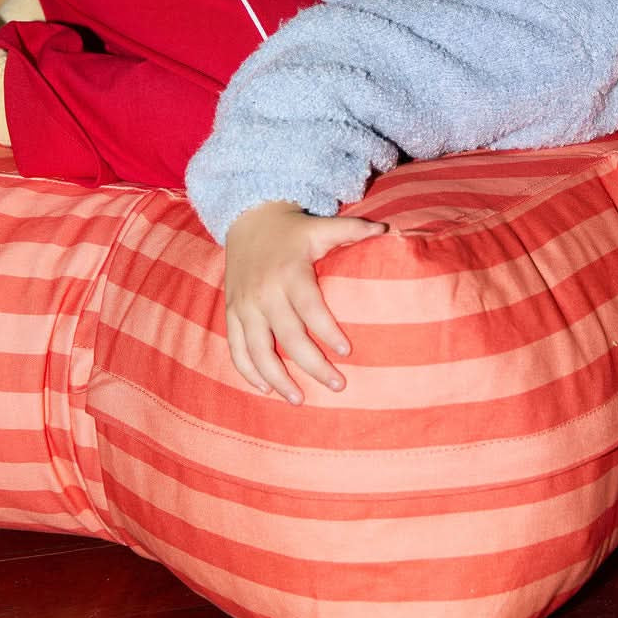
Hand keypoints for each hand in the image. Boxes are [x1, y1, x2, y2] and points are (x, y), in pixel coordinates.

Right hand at [223, 201, 385, 402]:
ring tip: (300, 399)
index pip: (310, 308)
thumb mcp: (321, 227)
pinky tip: (266, 389)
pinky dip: (248, 371)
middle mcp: (265, 292)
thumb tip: (385, 230)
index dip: (328, 332)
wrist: (248, 218)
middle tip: (338, 385)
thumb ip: (353, 229)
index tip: (347, 352)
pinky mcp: (232, 312)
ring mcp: (245, 305)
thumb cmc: (293, 229)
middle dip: (313, 365)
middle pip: (288, 337)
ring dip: (279, 379)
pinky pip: (236, 348)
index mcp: (290, 273)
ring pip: (258, 350)